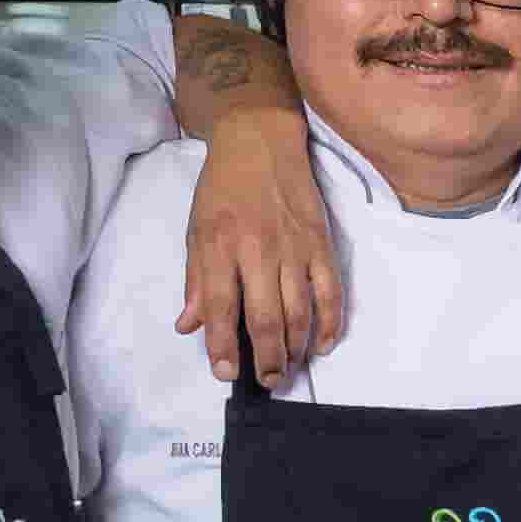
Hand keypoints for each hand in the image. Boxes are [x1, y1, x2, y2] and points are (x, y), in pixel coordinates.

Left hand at [168, 24, 347, 386]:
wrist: (260, 140)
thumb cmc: (222, 188)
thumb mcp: (196, 231)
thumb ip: (196, 281)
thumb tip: (189, 326)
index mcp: (220, 246)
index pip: (222, 306)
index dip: (223, 345)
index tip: (224, 373)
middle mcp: (258, 250)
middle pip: (266, 317)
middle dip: (267, 358)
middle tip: (267, 381)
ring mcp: (294, 248)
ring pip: (300, 311)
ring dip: (295, 348)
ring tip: (288, 368)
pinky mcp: (320, 243)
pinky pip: (330, 292)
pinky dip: (329, 323)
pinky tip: (321, 344)